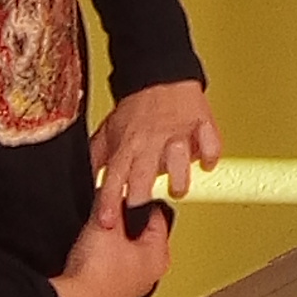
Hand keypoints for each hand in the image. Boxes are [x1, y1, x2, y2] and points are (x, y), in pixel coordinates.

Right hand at [39, 197, 165, 296]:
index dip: (139, 200)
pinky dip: (101, 257)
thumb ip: (112, 202)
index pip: (157, 216)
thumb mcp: (105, 223)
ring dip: (111, 239)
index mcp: (158, 257)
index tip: (127, 194)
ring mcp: (130, 286)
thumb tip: (112, 192)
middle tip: (109, 213)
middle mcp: (149, 275)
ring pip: (124, 249)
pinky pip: (110, 265)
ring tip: (96, 233)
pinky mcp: (111, 293)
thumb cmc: (96, 274)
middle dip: (123, 221)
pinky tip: (89, 254)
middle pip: (139, 233)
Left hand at [89, 78, 221, 232]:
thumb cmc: (136, 108)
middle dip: (141, 197)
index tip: (108, 221)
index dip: (109, 201)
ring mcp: (176, 132)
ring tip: (178, 188)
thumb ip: (97, 160)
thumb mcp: (107, 132)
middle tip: (142, 215)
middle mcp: (150, 142)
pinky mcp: (200, 123)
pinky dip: (209, 154)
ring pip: (179, 159)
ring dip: (179, 177)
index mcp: (127, 146)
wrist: (160, 75)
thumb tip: (87, 184)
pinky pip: (209, 142)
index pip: (114, 178)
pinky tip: (205, 163)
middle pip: (144, 174)